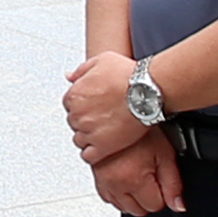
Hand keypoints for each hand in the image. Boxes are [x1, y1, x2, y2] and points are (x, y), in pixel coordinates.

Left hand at [62, 48, 152, 164]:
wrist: (148, 91)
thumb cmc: (129, 75)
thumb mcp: (101, 60)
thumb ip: (82, 70)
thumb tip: (69, 76)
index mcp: (75, 95)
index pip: (69, 105)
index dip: (82, 106)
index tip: (93, 106)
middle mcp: (78, 115)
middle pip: (74, 122)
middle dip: (86, 120)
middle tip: (102, 118)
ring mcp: (89, 132)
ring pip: (80, 140)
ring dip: (89, 137)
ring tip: (104, 132)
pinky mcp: (103, 146)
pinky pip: (89, 156)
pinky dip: (93, 153)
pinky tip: (103, 148)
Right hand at [90, 136, 184, 216]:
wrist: (122, 115)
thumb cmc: (142, 131)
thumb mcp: (165, 156)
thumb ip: (173, 184)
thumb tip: (178, 206)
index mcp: (134, 180)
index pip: (155, 206)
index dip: (163, 195)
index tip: (161, 180)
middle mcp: (115, 184)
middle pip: (138, 211)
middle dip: (148, 198)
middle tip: (151, 177)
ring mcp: (104, 182)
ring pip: (122, 207)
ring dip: (132, 198)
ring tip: (138, 176)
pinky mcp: (96, 178)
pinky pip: (108, 198)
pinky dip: (118, 194)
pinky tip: (126, 180)